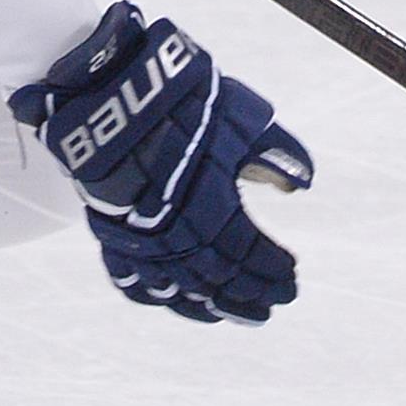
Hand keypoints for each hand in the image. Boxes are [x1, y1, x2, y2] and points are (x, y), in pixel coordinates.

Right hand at [9, 1, 310, 321]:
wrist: (106, 91)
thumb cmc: (181, 101)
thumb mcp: (243, 118)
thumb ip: (275, 155)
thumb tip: (299, 184)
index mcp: (212, 206)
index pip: (250, 252)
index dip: (272, 270)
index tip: (293, 280)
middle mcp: (175, 231)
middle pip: (217, 277)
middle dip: (248, 294)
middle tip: (272, 305)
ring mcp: (137, 236)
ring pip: (177, 288)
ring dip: (208, 305)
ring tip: (231, 315)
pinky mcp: (108, 231)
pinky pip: (131, 277)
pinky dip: (156, 295)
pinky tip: (174, 302)